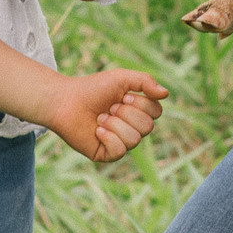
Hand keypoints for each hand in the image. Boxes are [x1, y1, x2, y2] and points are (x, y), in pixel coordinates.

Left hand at [46, 69, 169, 162]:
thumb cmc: (93, 88)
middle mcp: (132, 128)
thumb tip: (166, 94)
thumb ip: (145, 81)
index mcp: (138, 111)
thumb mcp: (122, 78)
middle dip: (126, 114)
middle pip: (147, 127)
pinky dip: (107, 137)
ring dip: (114, 124)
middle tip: (109, 107)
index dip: (140, 104)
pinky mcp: (107, 154)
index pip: (156, 112)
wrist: (66, 101)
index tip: (122, 96)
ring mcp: (120, 142)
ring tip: (100, 118)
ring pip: (134, 139)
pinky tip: (97, 130)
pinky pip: (120, 150)